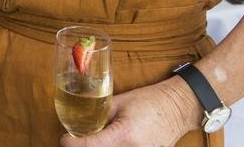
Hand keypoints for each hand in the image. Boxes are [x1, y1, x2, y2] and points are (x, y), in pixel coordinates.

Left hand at [60, 77, 198, 146]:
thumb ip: (97, 115)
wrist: (178, 108)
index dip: (71, 143)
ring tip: (94, 140)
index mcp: (124, 134)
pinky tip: (109, 143)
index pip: (88, 146)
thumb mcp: (118, 103)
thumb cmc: (149, 101)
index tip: (65, 139)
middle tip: (76, 140)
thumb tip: (78, 123)